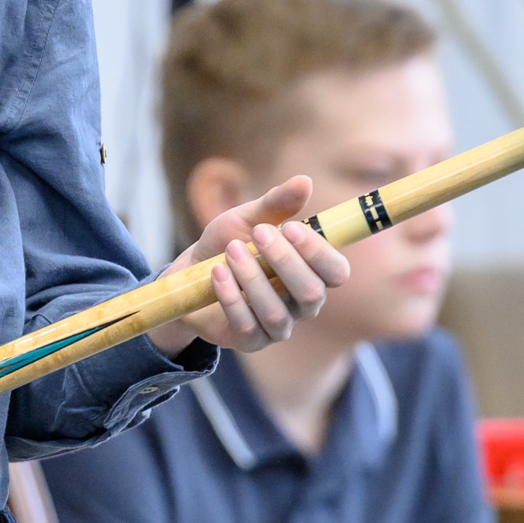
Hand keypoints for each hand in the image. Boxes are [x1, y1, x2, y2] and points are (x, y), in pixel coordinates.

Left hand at [152, 175, 349, 355]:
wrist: (187, 274)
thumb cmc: (226, 244)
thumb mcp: (247, 218)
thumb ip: (276, 204)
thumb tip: (304, 181)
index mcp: (310, 273)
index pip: (336, 272)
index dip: (319, 252)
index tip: (289, 227)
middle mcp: (301, 303)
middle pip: (312, 294)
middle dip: (284, 262)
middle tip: (257, 233)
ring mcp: (277, 326)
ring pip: (277, 312)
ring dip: (252, 279)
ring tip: (230, 251)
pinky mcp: (249, 341)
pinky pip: (247, 326)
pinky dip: (231, 297)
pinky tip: (217, 274)